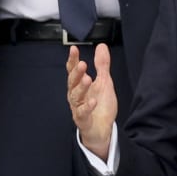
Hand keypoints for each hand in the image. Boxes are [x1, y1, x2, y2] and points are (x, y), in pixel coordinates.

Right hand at [66, 44, 117, 158]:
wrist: (103, 129)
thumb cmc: (101, 106)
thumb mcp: (104, 82)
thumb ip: (102, 65)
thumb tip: (101, 47)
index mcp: (80, 85)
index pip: (73, 70)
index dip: (73, 60)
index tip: (74, 49)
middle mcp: (76, 96)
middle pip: (72, 82)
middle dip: (76, 73)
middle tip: (83, 64)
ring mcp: (78, 108)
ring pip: (76, 96)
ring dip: (81, 87)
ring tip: (87, 79)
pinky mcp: (83, 120)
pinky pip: (83, 113)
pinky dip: (87, 107)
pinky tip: (93, 101)